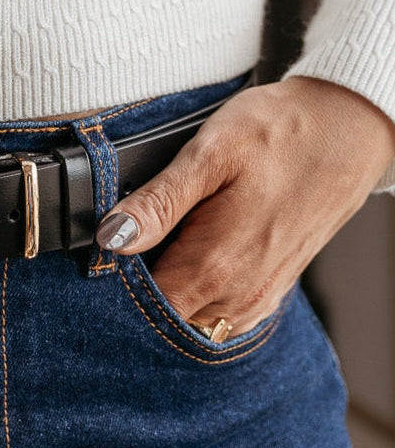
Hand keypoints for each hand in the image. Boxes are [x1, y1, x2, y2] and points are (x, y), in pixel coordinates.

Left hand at [94, 77, 394, 336]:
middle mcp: (236, 296)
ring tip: (157, 243)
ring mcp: (256, 298)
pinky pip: (218, 312)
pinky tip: (187, 254)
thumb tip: (111, 236)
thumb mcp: (209, 154)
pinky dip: (195, 292)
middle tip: (125, 242)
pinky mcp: (269, 290)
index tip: (100, 254)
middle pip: (163, 316)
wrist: (347, 129)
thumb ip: (158, 203)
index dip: (112, 285)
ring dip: (167, 290)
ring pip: (190, 318)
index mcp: (215, 267)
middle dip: (136, 289)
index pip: (141, 307)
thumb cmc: (282, 133)